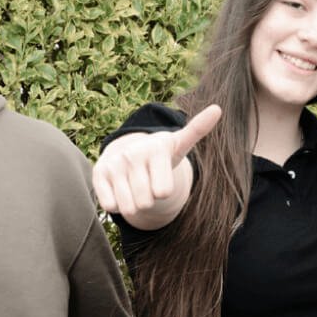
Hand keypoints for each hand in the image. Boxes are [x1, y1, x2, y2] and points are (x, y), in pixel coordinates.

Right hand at [93, 105, 221, 225]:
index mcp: (157, 148)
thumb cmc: (159, 154)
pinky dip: (117, 204)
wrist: (126, 150)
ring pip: (129, 207)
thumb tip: (217, 109)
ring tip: (134, 185)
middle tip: (147, 181)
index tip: (160, 175)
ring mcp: (114, 164)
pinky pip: (111, 206)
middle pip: (146, 202)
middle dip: (149, 199)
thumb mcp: (179, 144)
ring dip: (133, 203)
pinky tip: (120, 188)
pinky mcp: (98, 174)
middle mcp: (133, 154)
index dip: (163, 190)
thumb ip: (198, 129)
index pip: (164, 192)